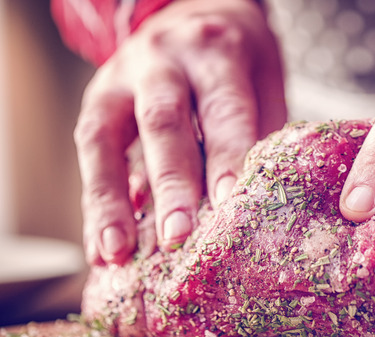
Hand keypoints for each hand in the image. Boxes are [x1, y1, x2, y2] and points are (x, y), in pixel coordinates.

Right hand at [75, 0, 285, 264]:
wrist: (190, 10)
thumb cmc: (236, 58)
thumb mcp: (261, 79)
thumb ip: (258, 133)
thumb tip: (258, 204)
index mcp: (217, 52)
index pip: (223, 109)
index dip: (225, 157)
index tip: (227, 205)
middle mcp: (164, 61)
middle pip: (163, 122)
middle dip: (170, 184)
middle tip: (177, 237)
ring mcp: (121, 78)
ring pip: (106, 137)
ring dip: (111, 200)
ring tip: (117, 252)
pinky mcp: (95, 99)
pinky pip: (89, 152)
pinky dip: (96, 203)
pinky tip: (101, 246)